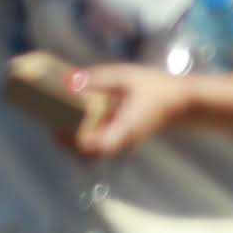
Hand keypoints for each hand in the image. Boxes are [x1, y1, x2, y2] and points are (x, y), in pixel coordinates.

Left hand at [59, 60, 193, 159]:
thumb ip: (98, 78)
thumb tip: (69, 80)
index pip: (98, 146)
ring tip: (58, 121)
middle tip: (51, 125)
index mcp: (125, 128)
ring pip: (94, 152)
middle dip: (69, 145)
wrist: (182, 101)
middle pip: (91, 155)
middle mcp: (123, 140)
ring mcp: (123, 141)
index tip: (57, 130)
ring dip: (75, 142)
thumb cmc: (156, 88)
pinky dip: (84, 135)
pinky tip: (75, 117)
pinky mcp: (122, 136)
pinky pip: (100, 143)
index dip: (76, 143)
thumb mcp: (126, 77)